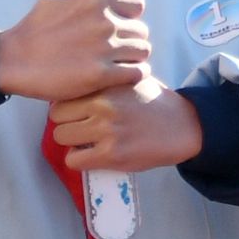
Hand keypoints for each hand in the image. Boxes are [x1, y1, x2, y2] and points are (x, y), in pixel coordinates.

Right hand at [0, 0, 150, 103]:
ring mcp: (105, 48)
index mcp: (96, 0)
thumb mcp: (57, 0)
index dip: (130, 18)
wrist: (13, 59)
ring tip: (120, 65)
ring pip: (143, 51)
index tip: (119, 28)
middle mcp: (105, 21)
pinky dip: (133, 75)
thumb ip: (84, 1)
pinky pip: (137, 73)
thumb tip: (100, 1)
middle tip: (118, 52)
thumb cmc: (32, 31)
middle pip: (141, 31)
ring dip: (134, 59)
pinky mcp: (102, 74)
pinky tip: (120, 78)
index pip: (136, 5)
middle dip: (131, 41)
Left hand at [47, 80, 207, 174]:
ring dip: (71, 142)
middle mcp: (103, 105)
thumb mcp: (129, 78)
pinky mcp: (112, 155)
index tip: (75, 111)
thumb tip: (73, 83)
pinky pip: (74, 160)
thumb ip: (104, 80)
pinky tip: (90, 155)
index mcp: (106, 85)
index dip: (66, 104)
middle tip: (79, 127)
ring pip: (61, 137)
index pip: (63, 94)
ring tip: (85, 141)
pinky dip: (78, 160)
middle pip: (56, 116)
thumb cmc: (153, 101)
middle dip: (65, 122)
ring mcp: (106, 131)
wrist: (182, 126)